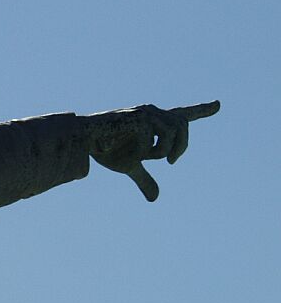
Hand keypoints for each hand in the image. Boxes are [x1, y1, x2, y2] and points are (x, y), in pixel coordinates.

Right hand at [84, 101, 219, 201]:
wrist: (83, 140)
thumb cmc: (105, 149)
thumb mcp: (130, 166)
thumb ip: (145, 178)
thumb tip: (155, 198)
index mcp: (154, 122)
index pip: (183, 115)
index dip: (202, 110)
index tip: (219, 105)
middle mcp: (153, 113)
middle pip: (183, 126)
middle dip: (181, 147)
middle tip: (171, 162)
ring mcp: (146, 113)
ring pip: (171, 133)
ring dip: (160, 151)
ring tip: (140, 155)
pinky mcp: (138, 117)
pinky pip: (152, 142)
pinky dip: (142, 152)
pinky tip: (127, 149)